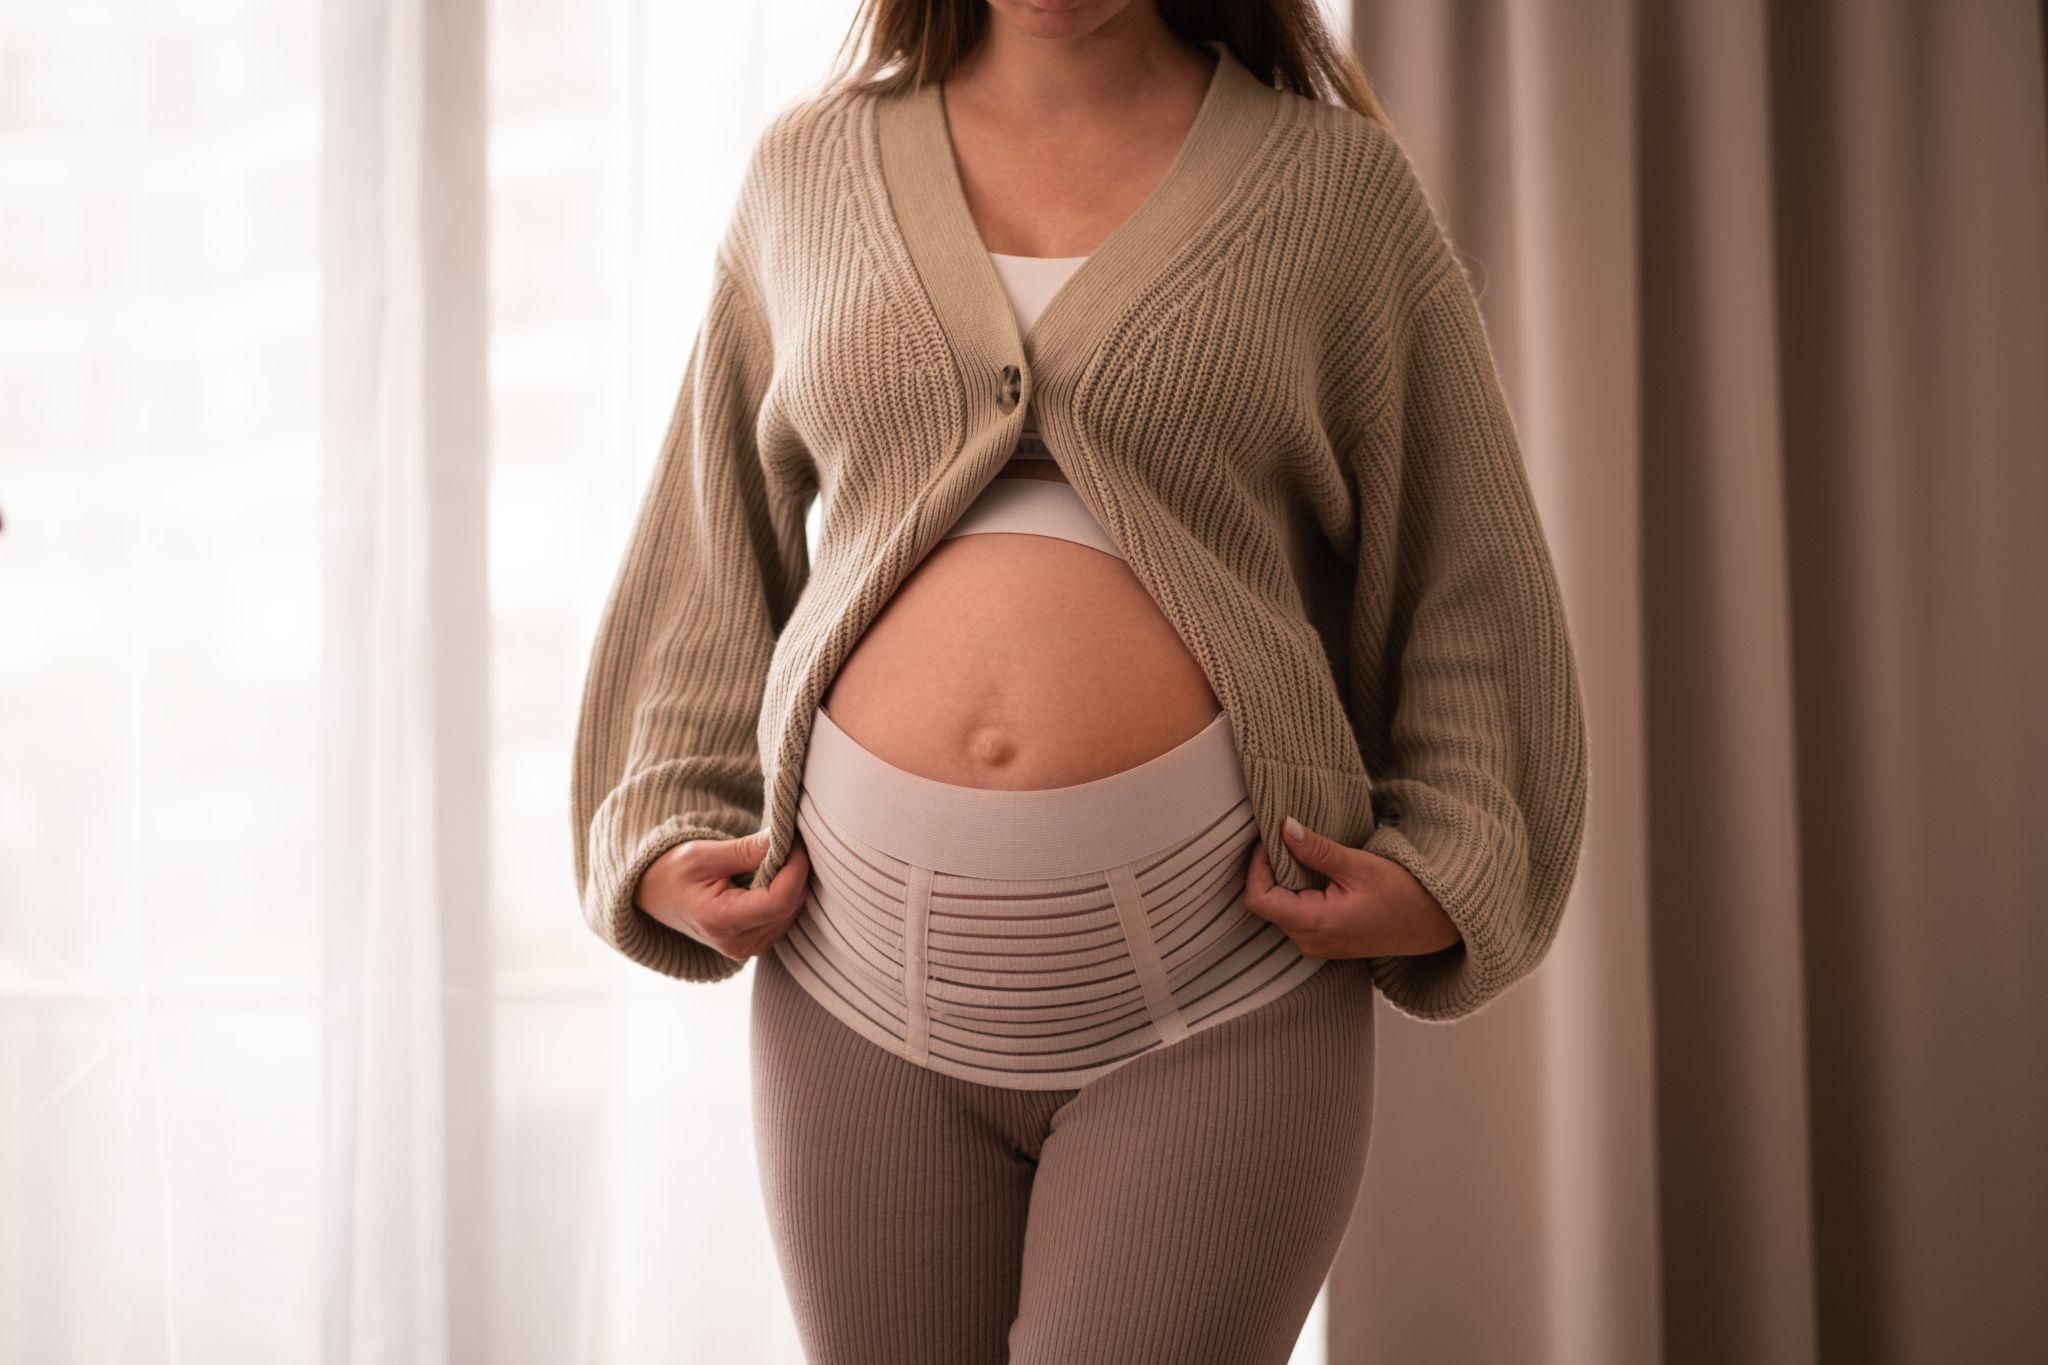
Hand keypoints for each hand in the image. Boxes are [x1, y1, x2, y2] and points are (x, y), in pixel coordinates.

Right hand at [635, 829, 810, 962]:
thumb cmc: (674, 872)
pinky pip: (785, 917)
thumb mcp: (705, 855)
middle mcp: (737, 944)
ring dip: (793, 882)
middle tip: (788, 841)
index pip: (779, 900)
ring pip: (792, 912)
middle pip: (789, 906)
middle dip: (796, 871)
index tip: (795, 840)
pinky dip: (786, 893)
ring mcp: (748, 948)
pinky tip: (771, 875)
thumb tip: (784, 838)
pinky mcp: (756, 944)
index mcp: (720, 921)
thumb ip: (747, 850)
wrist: (657, 896)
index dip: (796, 868)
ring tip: (775, 857)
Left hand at [1242, 816, 1461, 957]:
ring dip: (1281, 878)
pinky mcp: (1323, 939)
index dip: (1257, 866)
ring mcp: (1315, 944)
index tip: (1270, 838)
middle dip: (1267, 869)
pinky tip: (1310, 868)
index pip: (1260, 898)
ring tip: (1297, 849)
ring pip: (1278, 908)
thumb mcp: (1361, 867)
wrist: (1434, 924)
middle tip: (1281, 836)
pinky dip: (1294, 889)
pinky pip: (1294, 913)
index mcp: (1316, 925)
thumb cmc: (1405, 896)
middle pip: (1266, 903)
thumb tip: (1285, 827)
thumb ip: (1318, 850)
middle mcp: (1309, 942)